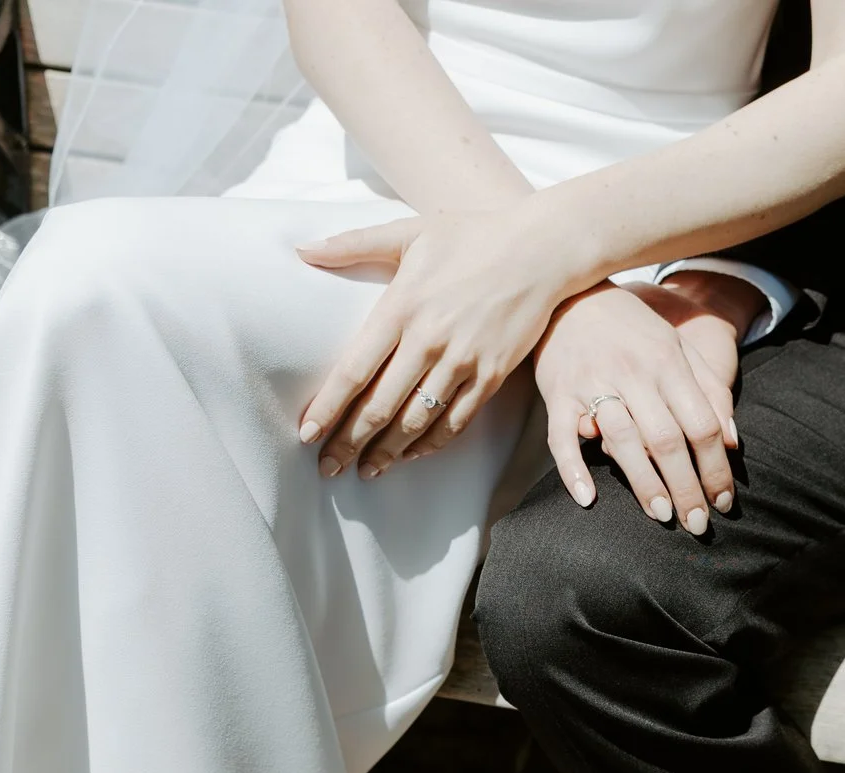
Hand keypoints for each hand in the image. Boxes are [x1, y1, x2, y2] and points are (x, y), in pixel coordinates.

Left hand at [296, 205, 575, 478]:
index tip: (307, 433)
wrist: (542, 248)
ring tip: (366, 470)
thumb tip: (302, 250)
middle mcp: (430, 340)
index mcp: (402, 306)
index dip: (328, 408)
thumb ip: (353, 243)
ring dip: (387, 452)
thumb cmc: (473, 234)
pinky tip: (411, 455)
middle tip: (327, 467)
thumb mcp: (410, 231)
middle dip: (349, 443)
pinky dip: (430, 444)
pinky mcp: (492, 375)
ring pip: (416, 422)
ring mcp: (464, 362)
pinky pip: (456, 422)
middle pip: (380, 407)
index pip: (354, 370)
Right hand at [530, 283, 739, 532]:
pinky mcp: (558, 393)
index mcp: (668, 363)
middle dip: (687, 487)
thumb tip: (732, 441)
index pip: (701, 424)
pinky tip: (588, 499)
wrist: (570, 293)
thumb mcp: (676, 347)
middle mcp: (633, 373)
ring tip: (662, 515)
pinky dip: (573, 469)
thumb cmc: (631, 329)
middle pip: (667, 440)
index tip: (724, 502)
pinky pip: (562, 437)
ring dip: (644, 483)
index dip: (716, 468)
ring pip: (622, 441)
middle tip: (698, 525)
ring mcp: (593, 384)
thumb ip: (708, 390)